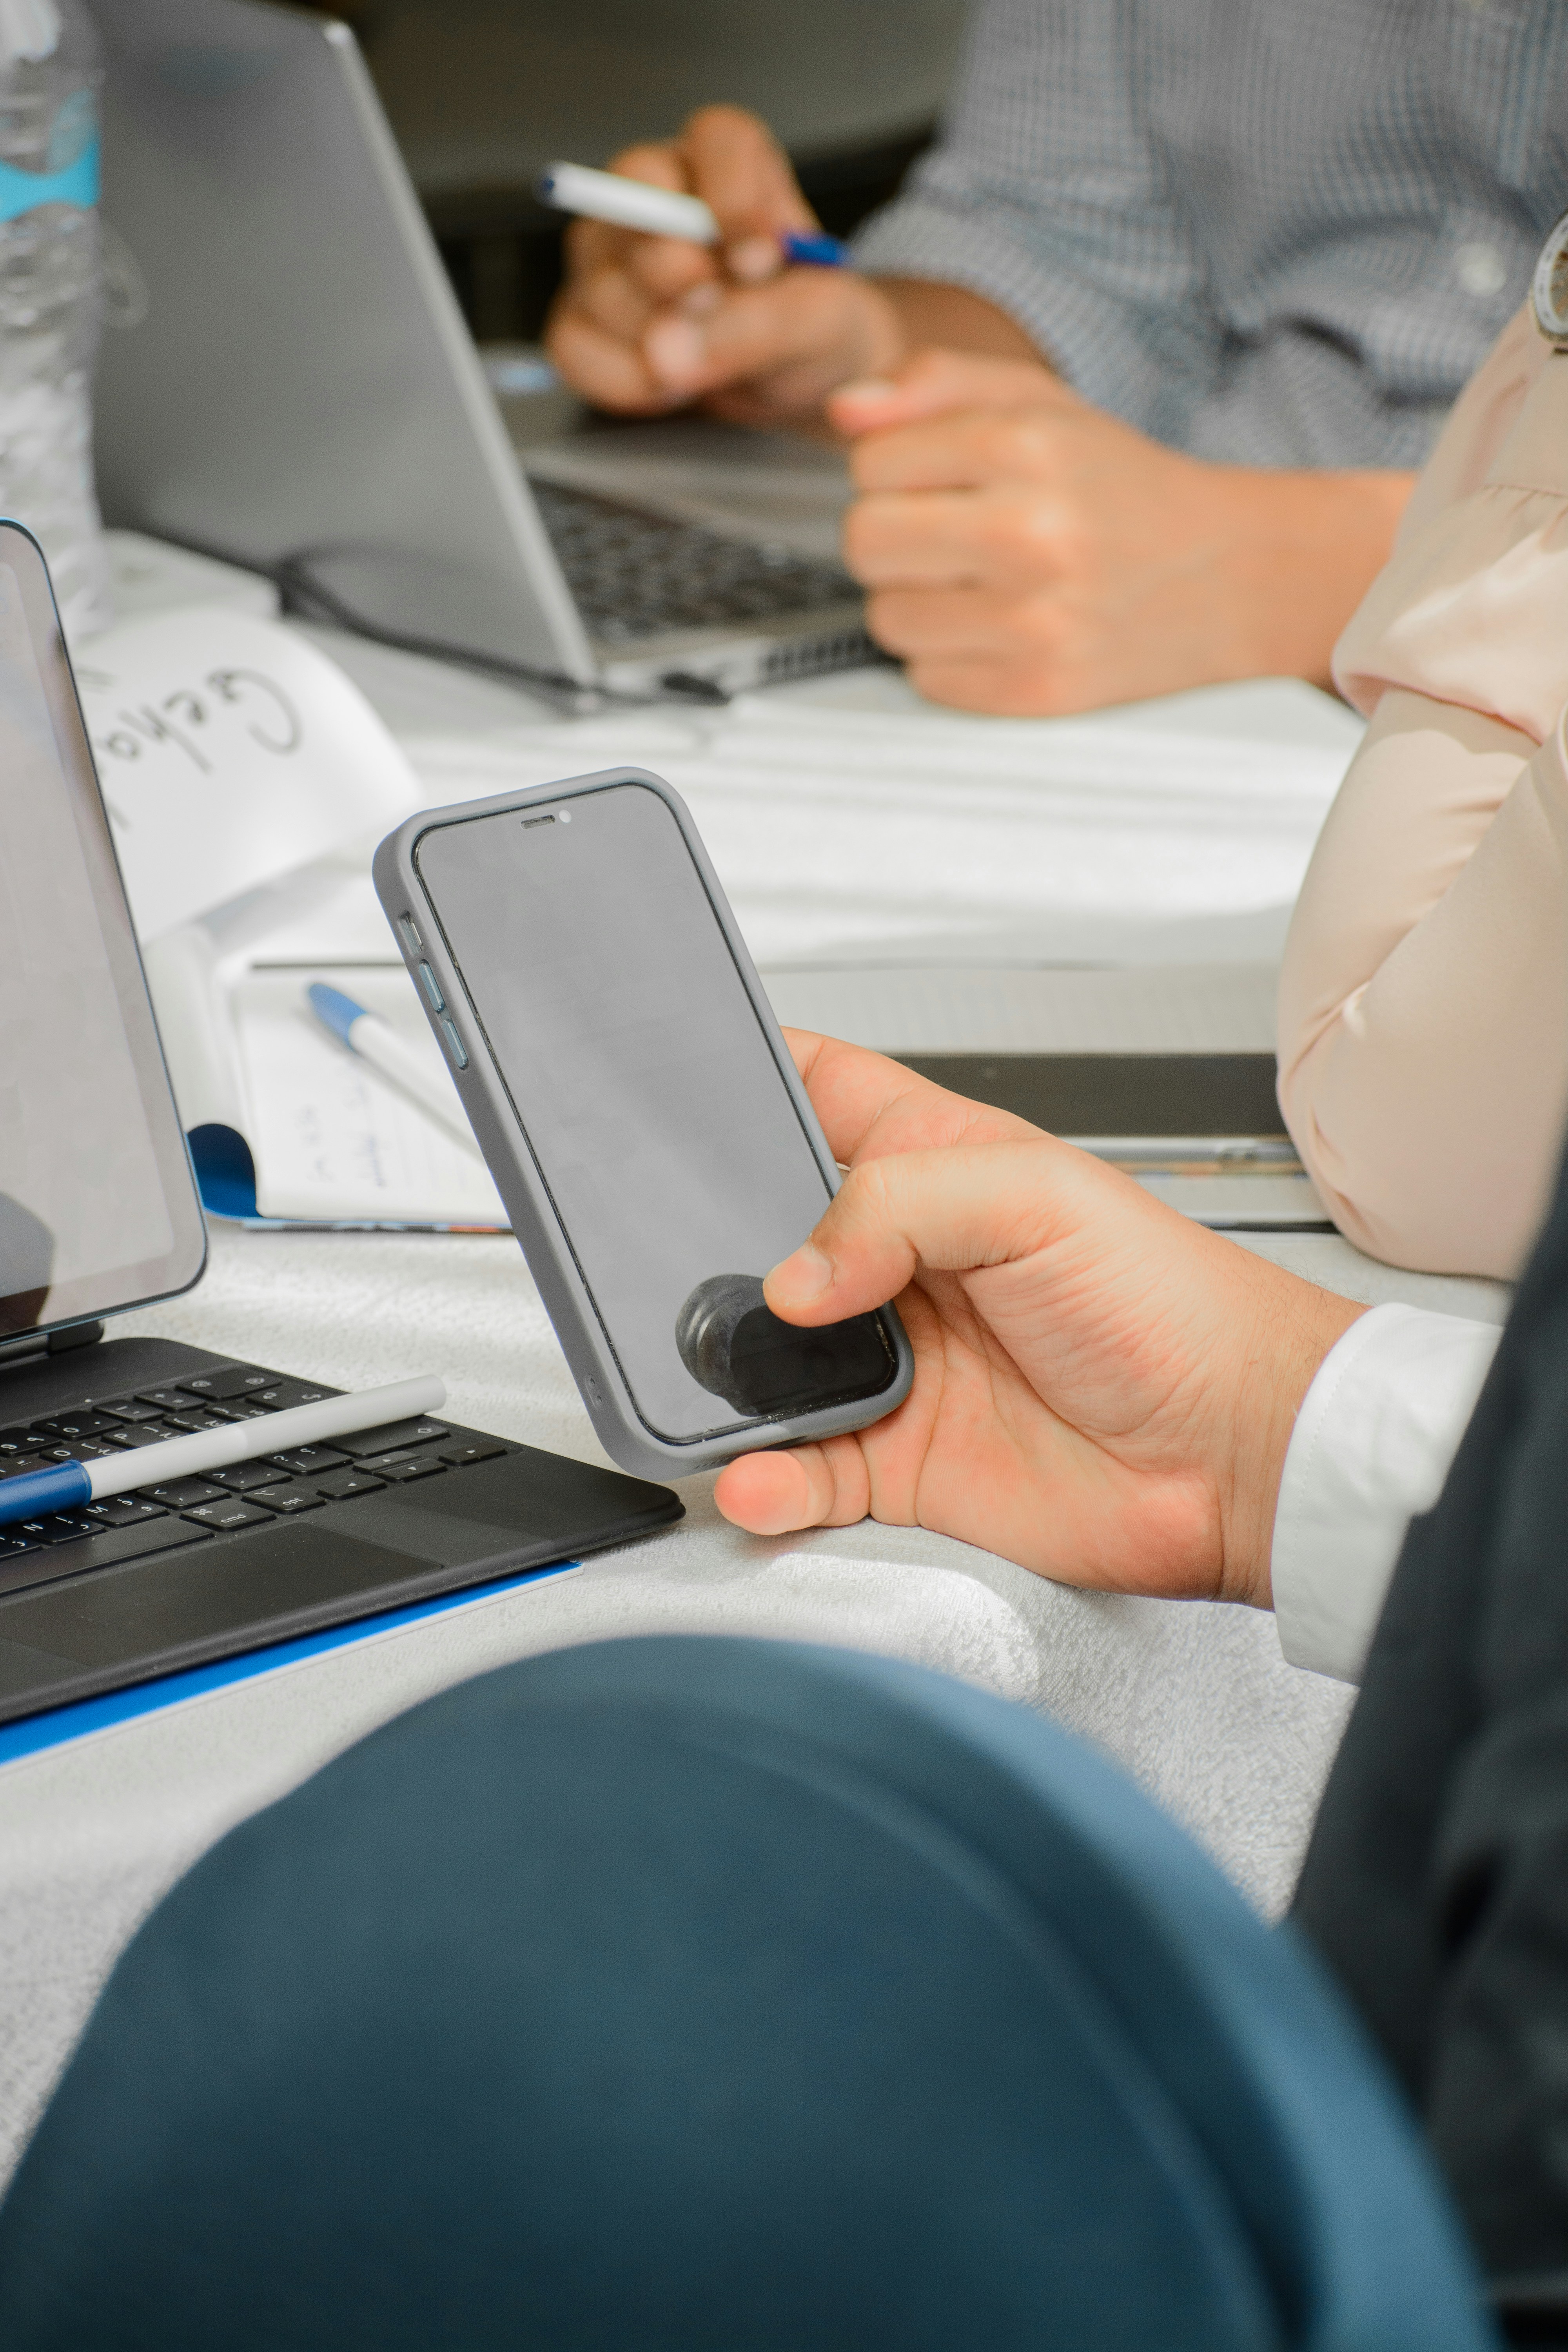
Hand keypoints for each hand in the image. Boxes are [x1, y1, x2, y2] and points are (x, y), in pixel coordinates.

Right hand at [544, 106, 905, 421]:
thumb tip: (674, 342)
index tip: (757, 259)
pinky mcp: (583, 317)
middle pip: (635, 197)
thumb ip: (766, 321)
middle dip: (674, 268)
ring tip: (705, 360)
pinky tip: (669, 386)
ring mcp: (609, 253)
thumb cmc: (810, 330)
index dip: (731, 198)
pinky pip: (576, 345)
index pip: (717, 140)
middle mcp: (660, 192)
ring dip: (655, 339)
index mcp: (732, 163)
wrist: (794, 381)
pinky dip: (625, 381)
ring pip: (601, 282)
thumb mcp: (822, 325)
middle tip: (710, 306)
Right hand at [713, 1034, 1363, 1604]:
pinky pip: (801, 1472)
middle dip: (705, 1253)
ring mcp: (895, 1366)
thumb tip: (795, 1272)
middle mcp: (901, 1265)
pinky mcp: (899, 1463)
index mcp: (933, 1167)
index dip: (749, 1080)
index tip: (677, 1083)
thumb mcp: (1037, 1197)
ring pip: (766, 1366)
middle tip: (664, 1268)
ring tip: (709, 1386)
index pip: (818, 1094)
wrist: (1234, 1455)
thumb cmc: (1172, 1305)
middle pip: (763, 1240)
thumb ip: (899, 1205)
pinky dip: (766, 1479)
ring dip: (726, 1381)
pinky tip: (759, 1473)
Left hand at [828, 351, 1414, 713]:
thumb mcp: (1042, 404)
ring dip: (920, 603)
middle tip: (950, 538)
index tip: (941, 483)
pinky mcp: (1034, 691)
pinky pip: (925, 679)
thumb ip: (938, 386)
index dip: (895, 474)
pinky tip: (1004, 631)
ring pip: (887, 618)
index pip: (870, 464)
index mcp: (1025, 446)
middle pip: (864, 542)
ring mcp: (1032, 622)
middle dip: (894, 539)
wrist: (1229, 577)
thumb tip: (846, 412)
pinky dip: (952, 660)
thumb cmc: (1125, 490)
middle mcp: (1028, 534)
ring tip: (984, 586)